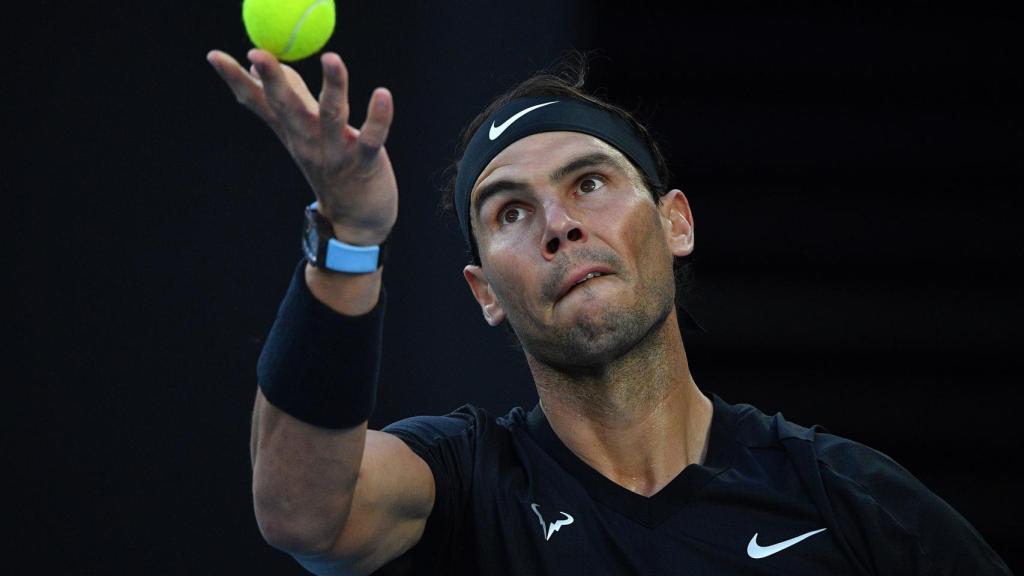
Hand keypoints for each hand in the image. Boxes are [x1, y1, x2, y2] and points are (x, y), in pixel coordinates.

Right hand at [206, 49, 396, 244]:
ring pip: (331, 115)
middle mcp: (308, 141)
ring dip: (333, 86)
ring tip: (331, 58)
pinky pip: (372, 138)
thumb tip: (260, 65)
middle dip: (273, 80)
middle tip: (257, 53)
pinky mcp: (366, 163)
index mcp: (291, 132)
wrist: (354, 222)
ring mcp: (335, 153)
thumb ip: (288, 98)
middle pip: (287, 106)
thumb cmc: (331, 169)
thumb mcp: (302, 135)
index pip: (259, 102)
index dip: (236, 80)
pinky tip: (382, 94)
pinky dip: (378, 117)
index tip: (214, 55)